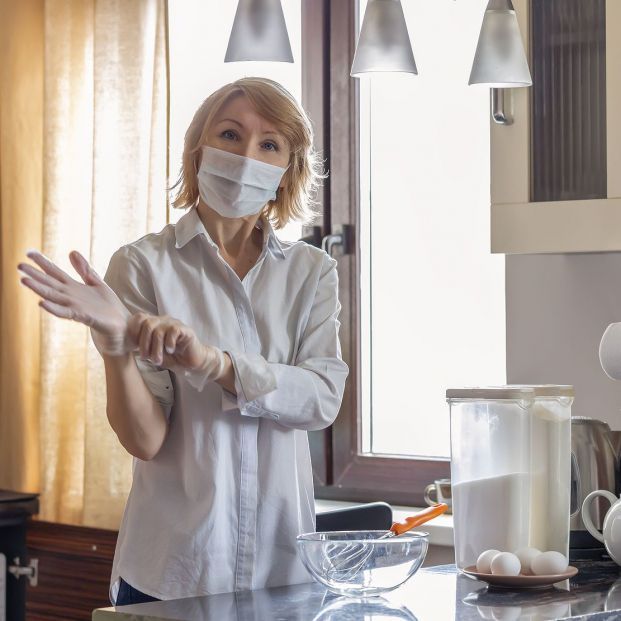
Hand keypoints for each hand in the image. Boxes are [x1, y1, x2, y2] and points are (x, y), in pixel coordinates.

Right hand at [18, 249, 133, 355]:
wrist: (122, 328)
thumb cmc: (109, 308)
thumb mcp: (97, 283)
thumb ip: (84, 269)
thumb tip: (71, 252)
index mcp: (74, 288)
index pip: (56, 273)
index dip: (43, 263)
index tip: (29, 252)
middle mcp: (71, 297)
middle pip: (50, 283)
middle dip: (35, 275)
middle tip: (19, 265)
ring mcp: (76, 307)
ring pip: (54, 296)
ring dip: (39, 289)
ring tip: (24, 280)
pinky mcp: (84, 316)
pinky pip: (66, 312)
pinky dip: (54, 308)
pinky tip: (41, 303)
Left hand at [129, 313, 225, 379]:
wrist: (192, 363)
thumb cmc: (173, 358)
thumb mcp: (154, 354)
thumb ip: (144, 347)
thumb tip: (131, 345)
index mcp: (154, 324)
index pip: (139, 319)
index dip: (134, 331)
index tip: (134, 348)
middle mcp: (163, 320)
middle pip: (147, 324)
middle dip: (144, 343)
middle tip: (146, 358)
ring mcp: (174, 323)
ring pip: (159, 330)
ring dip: (156, 348)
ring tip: (158, 360)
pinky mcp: (185, 329)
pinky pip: (173, 331)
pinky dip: (169, 343)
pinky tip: (171, 350)